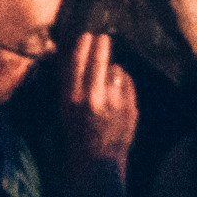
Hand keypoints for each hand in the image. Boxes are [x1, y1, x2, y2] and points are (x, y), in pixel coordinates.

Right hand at [62, 33, 139, 180]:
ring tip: (108, 80)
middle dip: (101, 47)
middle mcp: (93, 99)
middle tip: (103, 38)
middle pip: (98, 62)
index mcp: (73, 99)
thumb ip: (70, 84)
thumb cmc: (78, 133)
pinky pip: (128, 82)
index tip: (87, 35)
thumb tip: (72, 54)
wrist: (98, 160)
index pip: (77, 64)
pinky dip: (123, 82)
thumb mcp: (66, 109)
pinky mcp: (130, 107)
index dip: (82, 46)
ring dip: (112, 71)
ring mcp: (114, 103)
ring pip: (116, 71)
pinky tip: (118, 91)